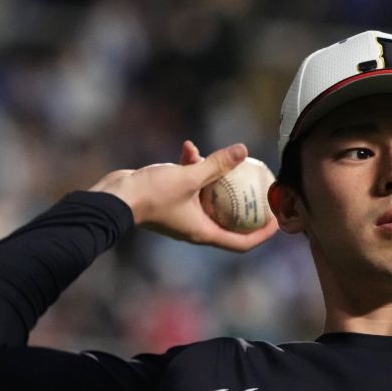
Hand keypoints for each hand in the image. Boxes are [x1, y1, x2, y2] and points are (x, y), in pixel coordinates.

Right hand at [89, 141, 277, 251]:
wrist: (115, 197)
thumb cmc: (151, 194)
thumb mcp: (189, 176)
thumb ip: (216, 164)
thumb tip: (242, 149)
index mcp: (203, 232)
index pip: (241, 243)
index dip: (262, 234)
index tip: (277, 220)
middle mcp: (195, 227)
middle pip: (228, 220)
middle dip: (244, 204)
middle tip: (260, 188)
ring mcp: (182, 214)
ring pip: (207, 197)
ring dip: (213, 177)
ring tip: (219, 157)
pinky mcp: (170, 200)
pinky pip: (188, 186)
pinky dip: (191, 169)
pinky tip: (188, 147)